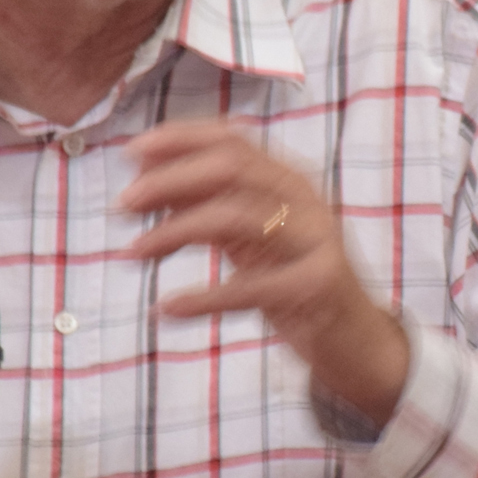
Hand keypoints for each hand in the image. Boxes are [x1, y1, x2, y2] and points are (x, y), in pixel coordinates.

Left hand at [120, 120, 410, 427]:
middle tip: (123, 203)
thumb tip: (146, 177)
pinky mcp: (317, 286)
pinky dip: (203, 297)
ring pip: (236, 217)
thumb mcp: (247, 237)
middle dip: (170, 179)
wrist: (354, 339)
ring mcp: (316, 240)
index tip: (131, 151)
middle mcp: (304, 200)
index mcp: (287, 179)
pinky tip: (167, 309)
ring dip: (175, 231)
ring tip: (132, 252)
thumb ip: (207, 205)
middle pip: (230, 168)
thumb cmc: (291, 281)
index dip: (180, 139)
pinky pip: (251, 288)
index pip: (231, 139)